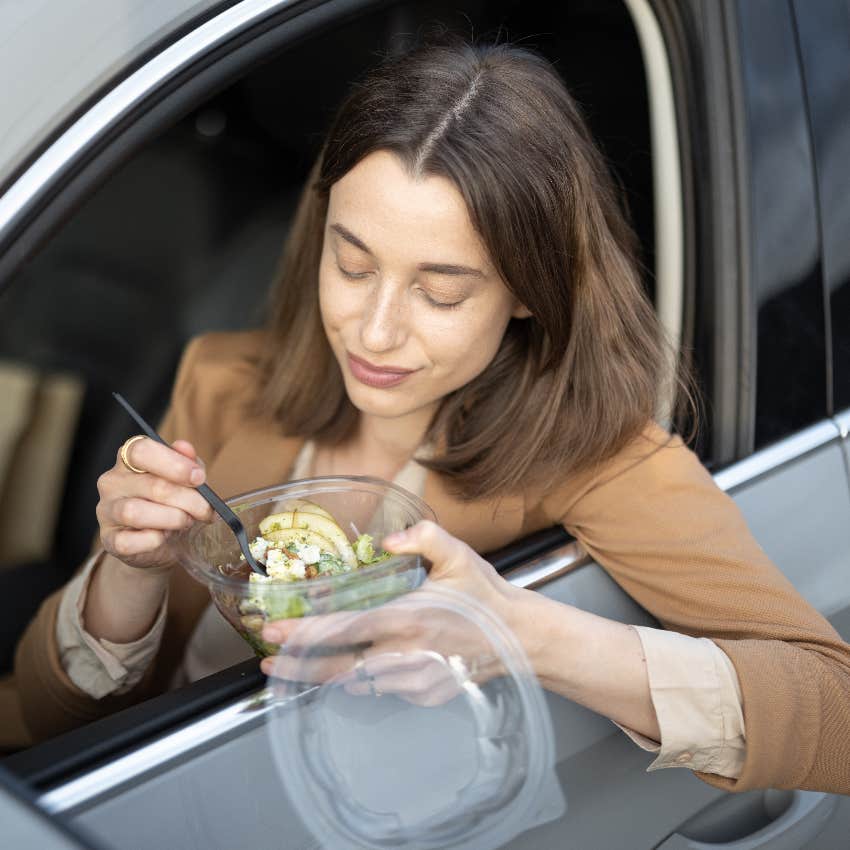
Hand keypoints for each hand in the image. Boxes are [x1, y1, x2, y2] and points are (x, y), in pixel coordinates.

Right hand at [96, 436, 213, 571]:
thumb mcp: (187, 479)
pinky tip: (163, 537)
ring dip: (171, 519)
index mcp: (129, 459)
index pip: (141, 451)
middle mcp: (112, 481)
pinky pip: (128, 542)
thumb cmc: (176, 502)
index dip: (174, 464)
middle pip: (152, 485)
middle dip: (188, 500)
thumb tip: (185, 448)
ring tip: (185, 522)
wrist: (167, 542)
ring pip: (135, 512)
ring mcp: (107, 511)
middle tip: (205, 510)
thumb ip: (188, 462)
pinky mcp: (109, 539)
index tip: (199, 478)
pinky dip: (153, 541)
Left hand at [261, 521, 523, 704]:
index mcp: (407, 618)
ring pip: (357, 684)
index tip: (274, 630)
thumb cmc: (484, 594)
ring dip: (327, 676)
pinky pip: (383, 690)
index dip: (304, 632)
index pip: (343, 629)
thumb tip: (388, 539)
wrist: (519, 637)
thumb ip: (422, 537)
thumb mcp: (458, 554)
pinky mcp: (423, 696)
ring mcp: (414, 681)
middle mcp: (405, 655)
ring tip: (299, 666)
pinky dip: (365, 680)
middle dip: (297, 668)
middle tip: (268, 664)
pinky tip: (359, 666)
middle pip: (337, 668)